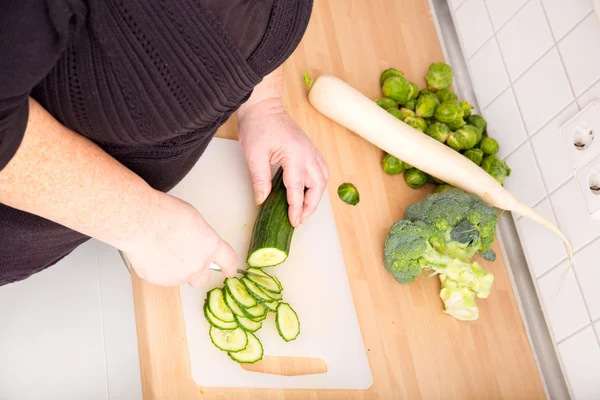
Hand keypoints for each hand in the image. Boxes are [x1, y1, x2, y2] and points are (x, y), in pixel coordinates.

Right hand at [123, 192, 236, 286]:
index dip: (229, 267)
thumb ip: (201, 238)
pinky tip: (151, 253)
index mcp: (210, 246)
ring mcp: (178, 276)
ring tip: (162, 249)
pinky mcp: (158, 280)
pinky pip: (161, 277)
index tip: (229, 271)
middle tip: (186, 260)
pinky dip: (158, 269)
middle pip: (202, 279)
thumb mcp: (194, 220)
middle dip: (197, 273)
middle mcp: (197, 265)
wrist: (140, 221)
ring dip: (175, 269)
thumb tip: (196, 243)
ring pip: (180, 278)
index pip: (228, 261)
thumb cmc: (165, 214)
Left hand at [237, 99, 328, 226]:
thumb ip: (260, 180)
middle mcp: (308, 153)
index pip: (297, 189)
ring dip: (316, 196)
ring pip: (323, 178)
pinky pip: (320, 170)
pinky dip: (317, 184)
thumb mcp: (253, 155)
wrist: (263, 106)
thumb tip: (262, 200)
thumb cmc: (257, 126)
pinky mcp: (309, 148)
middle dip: (311, 205)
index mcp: (295, 155)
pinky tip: (308, 191)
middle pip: (318, 186)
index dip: (296, 208)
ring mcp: (311, 150)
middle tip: (299, 219)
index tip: (294, 222)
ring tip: (304, 208)